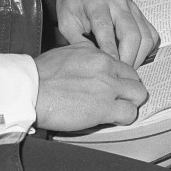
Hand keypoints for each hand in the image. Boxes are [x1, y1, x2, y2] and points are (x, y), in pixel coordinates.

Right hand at [33, 40, 147, 131]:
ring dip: (130, 103)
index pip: (122, 64)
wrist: (31, 89)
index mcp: (95, 52)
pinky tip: (112, 119)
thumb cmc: (41, 74)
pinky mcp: (105, 107)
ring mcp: (107, 86)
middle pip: (135, 78)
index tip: (113, 86)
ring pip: (139, 94)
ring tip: (117, 110)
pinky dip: (124, 118)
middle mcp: (105, 65)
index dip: (119, 78)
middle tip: (118, 99)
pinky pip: (130, 114)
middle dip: (129, 90)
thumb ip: (85, 56)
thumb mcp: (66, 53)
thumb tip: (92, 66)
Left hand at [55, 0, 159, 66]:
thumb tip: (96, 63)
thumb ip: (79, 43)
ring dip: (138, 56)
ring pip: (145, 35)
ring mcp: (131, 6)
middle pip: (131, 33)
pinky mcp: (138, 12)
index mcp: (95, 1)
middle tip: (119, 74)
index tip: (110, 67)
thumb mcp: (66, 23)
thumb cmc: (72, 4)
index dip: (109, 50)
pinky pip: (151, 33)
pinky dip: (146, 50)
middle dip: (128, 58)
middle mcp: (117, 1)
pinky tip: (133, 57)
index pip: (105, 28)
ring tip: (125, 68)